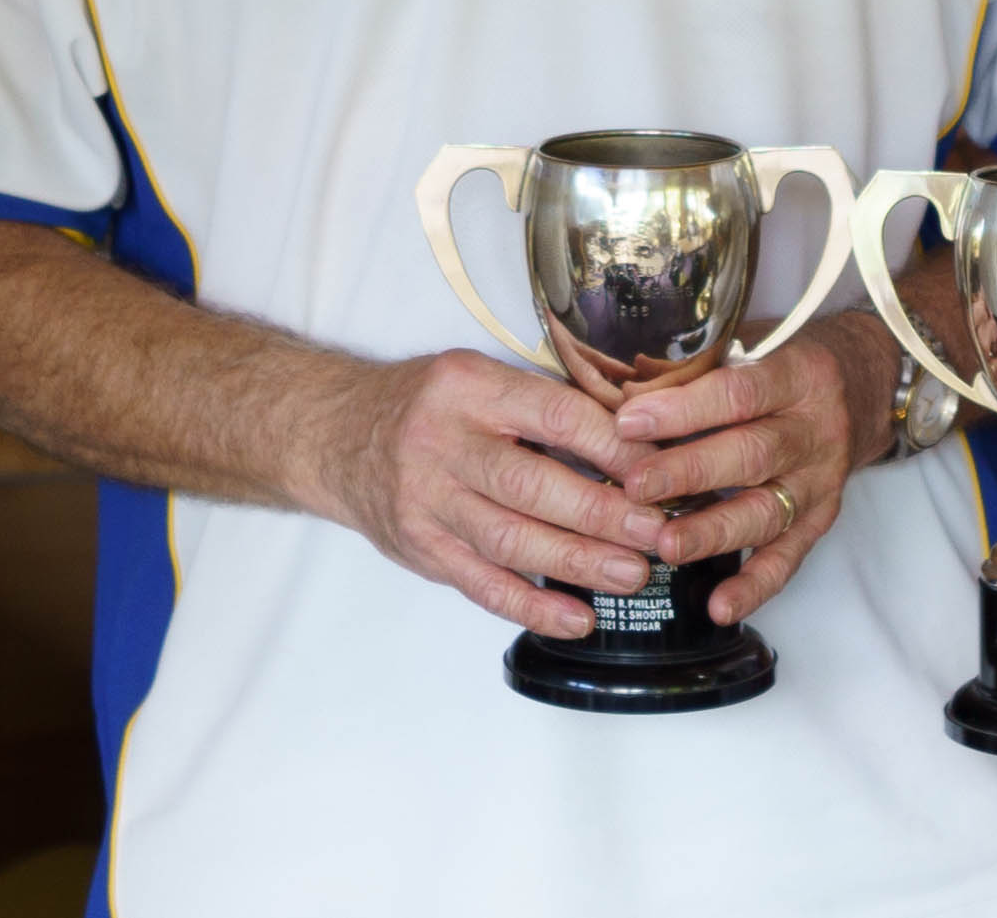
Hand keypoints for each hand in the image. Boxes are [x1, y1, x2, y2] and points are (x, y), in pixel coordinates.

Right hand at [324, 350, 675, 640]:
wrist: (337, 436)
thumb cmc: (428, 406)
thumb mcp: (477, 378)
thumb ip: (543, 405)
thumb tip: (636, 440)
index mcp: (468, 388)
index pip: (553, 415)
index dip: (612, 446)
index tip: (658, 471)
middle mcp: (441, 443)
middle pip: (531, 485)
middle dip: (602, 514)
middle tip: (656, 534)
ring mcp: (426, 502)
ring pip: (509, 541)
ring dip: (577, 563)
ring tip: (631, 576)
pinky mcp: (421, 549)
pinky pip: (482, 585)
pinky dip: (532, 607)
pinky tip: (576, 617)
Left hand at [601, 315, 891, 626]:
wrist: (866, 384)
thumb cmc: (789, 359)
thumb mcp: (753, 341)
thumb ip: (697, 366)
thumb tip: (622, 393)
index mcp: (798, 375)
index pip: (738, 393)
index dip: (683, 409)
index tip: (629, 422)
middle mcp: (815, 430)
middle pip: (752, 455)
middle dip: (690, 474)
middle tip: (636, 488)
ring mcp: (821, 480)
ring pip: (767, 512)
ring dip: (714, 533)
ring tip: (665, 547)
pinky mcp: (821, 520)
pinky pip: (789, 559)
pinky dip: (755, 586)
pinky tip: (719, 606)